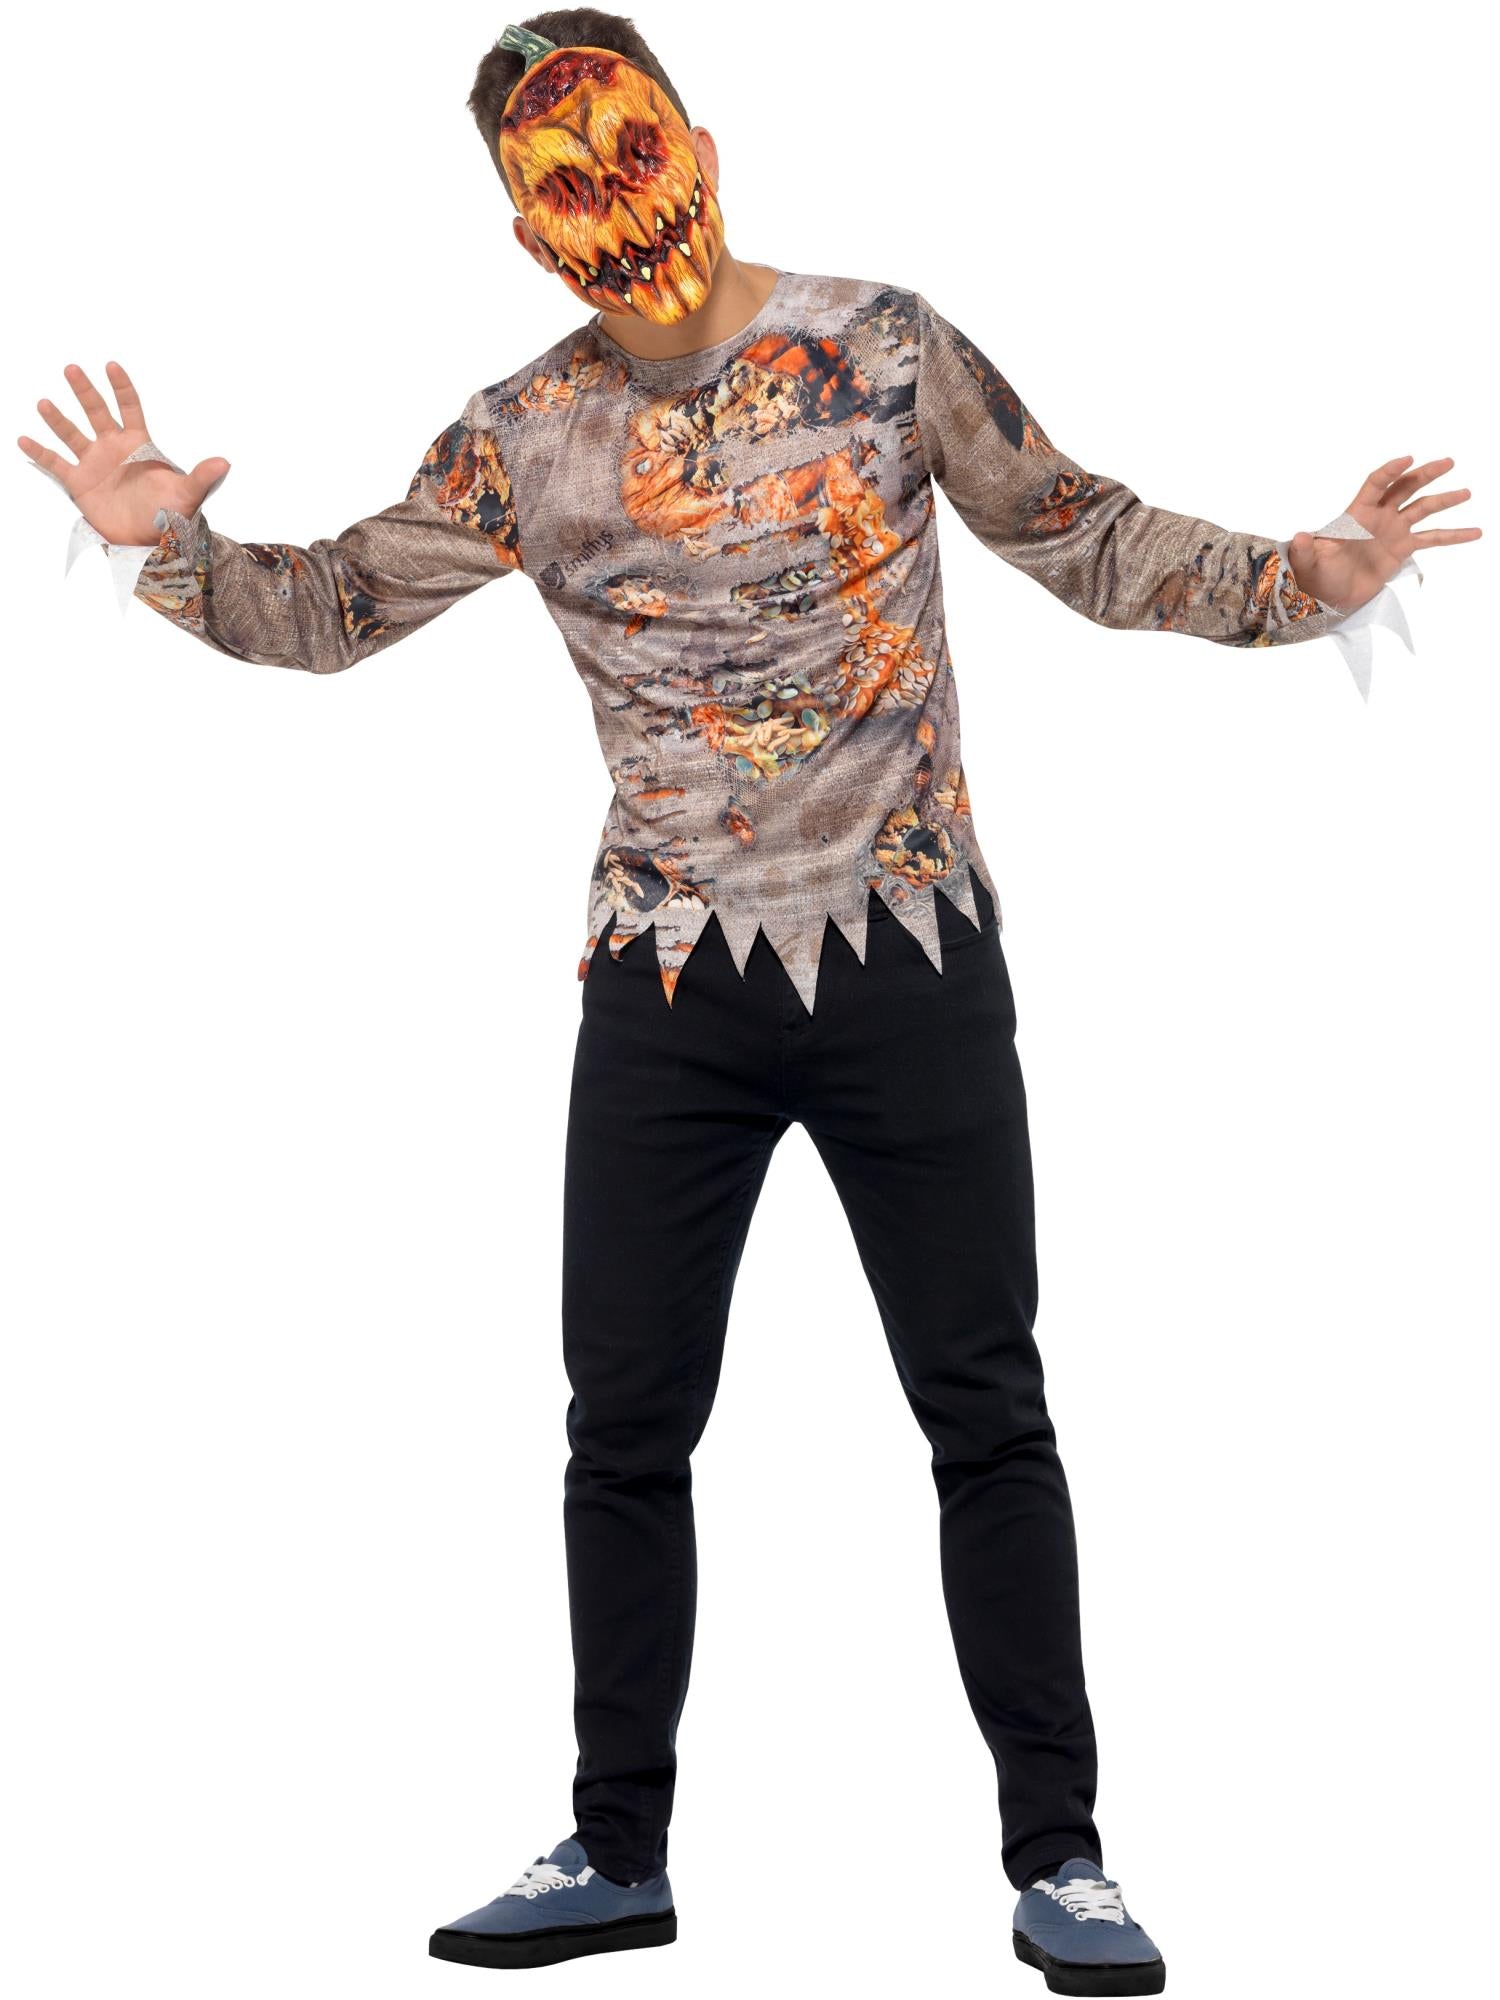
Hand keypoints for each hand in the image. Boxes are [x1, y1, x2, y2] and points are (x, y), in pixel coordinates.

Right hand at [16, 362, 227, 546]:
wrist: (151, 542)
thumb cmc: (171, 515)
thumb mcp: (187, 495)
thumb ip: (202, 477)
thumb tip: (224, 463)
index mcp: (139, 444)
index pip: (130, 407)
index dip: (121, 387)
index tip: (111, 365)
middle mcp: (113, 447)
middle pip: (96, 411)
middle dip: (85, 391)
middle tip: (72, 369)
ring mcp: (94, 463)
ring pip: (72, 433)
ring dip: (57, 419)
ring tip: (44, 403)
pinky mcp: (79, 483)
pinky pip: (55, 463)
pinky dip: (39, 452)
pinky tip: (23, 440)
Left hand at [1287, 455, 1480, 613]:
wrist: (1327, 595)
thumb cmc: (1315, 574)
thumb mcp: (1308, 561)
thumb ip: (1305, 548)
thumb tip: (1297, 537)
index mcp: (1357, 513)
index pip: (1376, 484)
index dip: (1391, 471)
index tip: (1408, 459)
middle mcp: (1378, 516)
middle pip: (1406, 487)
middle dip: (1426, 474)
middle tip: (1448, 462)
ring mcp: (1393, 530)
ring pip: (1423, 508)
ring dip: (1445, 500)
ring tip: (1466, 492)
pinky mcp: (1402, 548)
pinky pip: (1432, 539)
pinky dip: (1453, 535)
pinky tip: (1474, 532)